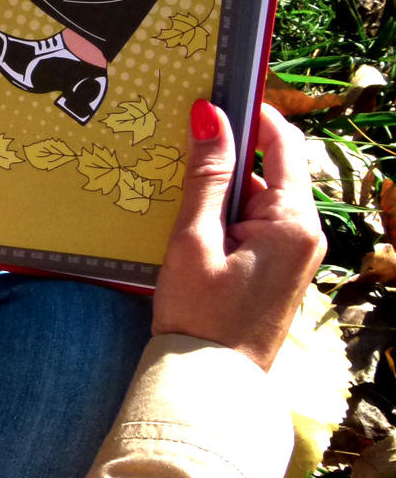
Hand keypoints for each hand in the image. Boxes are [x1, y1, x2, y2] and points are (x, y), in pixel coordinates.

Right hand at [152, 100, 326, 371]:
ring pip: (256, 196)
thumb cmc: (200, 314)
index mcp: (292, 221)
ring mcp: (292, 252)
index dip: (252, 112)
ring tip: (175, 183)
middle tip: (181, 139)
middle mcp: (303, 232)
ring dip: (221, 185)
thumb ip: (206, 175)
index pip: (282, 142)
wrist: (208, 383)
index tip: (215, 94)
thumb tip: (209, 114)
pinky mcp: (275, 267)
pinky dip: (224, 212)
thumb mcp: (195, 238)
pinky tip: (189, 218)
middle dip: (228, 151)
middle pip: (269, 168)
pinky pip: (253, 222)